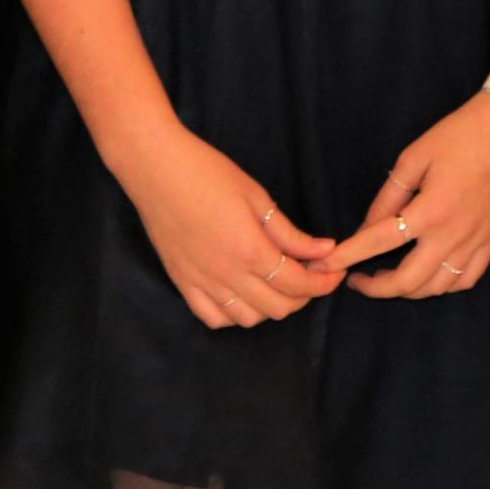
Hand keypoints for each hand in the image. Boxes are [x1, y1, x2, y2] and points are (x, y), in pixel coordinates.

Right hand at [115, 127, 346, 330]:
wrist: (156, 169)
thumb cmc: (207, 173)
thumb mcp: (256, 198)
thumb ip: (290, 232)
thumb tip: (325, 250)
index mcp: (250, 250)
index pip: (297, 283)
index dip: (323, 283)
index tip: (334, 272)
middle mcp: (227, 274)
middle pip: (278, 307)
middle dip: (303, 296)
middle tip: (309, 275)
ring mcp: (202, 282)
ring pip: (248, 319)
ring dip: (271, 308)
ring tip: (276, 284)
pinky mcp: (182, 283)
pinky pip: (213, 317)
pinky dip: (233, 315)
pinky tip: (242, 295)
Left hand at [334, 92, 489, 299]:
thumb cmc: (459, 135)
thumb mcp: (414, 157)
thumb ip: (388, 197)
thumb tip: (366, 227)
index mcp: (430, 210)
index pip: (378, 241)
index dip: (347, 257)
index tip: (324, 267)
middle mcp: (453, 234)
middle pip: (408, 281)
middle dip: (376, 288)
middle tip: (357, 280)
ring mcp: (476, 243)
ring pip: (436, 287)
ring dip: (408, 289)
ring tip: (390, 276)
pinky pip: (465, 280)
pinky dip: (442, 286)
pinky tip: (428, 275)